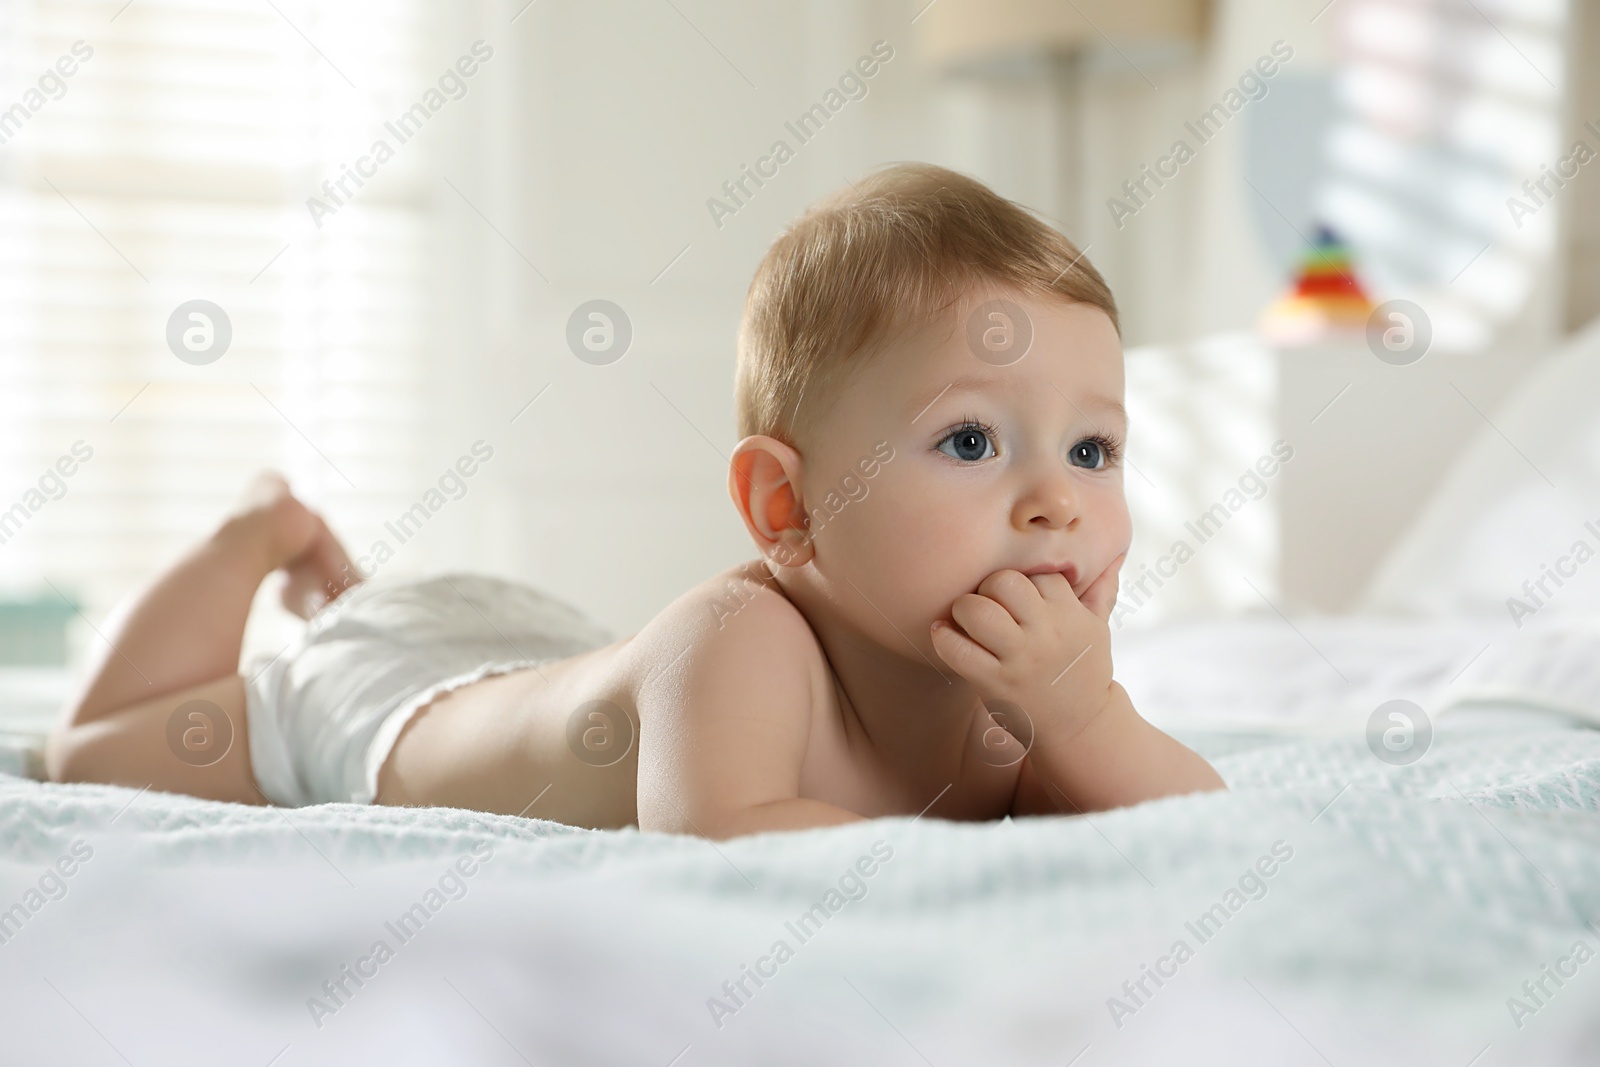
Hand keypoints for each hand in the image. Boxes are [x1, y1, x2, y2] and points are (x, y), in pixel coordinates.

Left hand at [930, 554, 1124, 743]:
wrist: (1080, 728)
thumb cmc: (1083, 672)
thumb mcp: (1098, 630)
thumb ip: (1102, 591)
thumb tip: (1115, 557)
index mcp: (1070, 614)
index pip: (1037, 573)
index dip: (1022, 580)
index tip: (1017, 598)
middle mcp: (1046, 633)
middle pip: (1004, 582)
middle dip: (989, 586)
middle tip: (987, 603)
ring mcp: (1020, 659)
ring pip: (979, 611)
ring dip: (964, 608)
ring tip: (965, 618)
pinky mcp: (996, 683)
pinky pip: (959, 650)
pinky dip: (943, 637)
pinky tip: (942, 633)